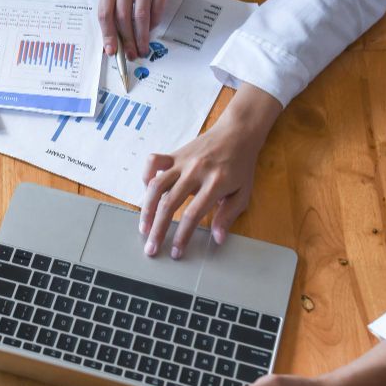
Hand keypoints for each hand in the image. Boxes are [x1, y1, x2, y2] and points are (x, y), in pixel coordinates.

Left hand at [98, 0, 208, 59]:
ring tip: (142, 48)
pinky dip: (154, 23)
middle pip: (122, 16)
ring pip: (140, 15)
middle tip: (130, 54)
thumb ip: (115, 3)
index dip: (107, 34)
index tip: (111, 51)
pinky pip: (157, 7)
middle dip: (126, 40)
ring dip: (141, 36)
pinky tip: (152, 29)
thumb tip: (113, 36)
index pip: (104, 12)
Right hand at [139, 84, 281, 257]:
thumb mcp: (243, 193)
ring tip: (143, 228)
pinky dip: (146, 176)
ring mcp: (182, 161)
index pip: (192, 214)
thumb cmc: (241, 166)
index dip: (182, 236)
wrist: (237, 133)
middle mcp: (195, 172)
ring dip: (147, 209)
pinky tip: (147, 192)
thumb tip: (217, 238)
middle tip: (151, 249)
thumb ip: (228, 216)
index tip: (176, 252)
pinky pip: (153, 162)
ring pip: (156, 185)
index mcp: (215, 183)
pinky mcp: (175, 154)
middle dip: (158, 230)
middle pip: (169, 203)